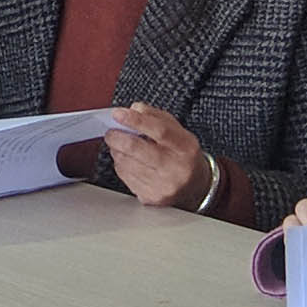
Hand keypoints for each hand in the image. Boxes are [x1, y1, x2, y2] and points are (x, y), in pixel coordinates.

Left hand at [99, 103, 213, 208]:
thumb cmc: (184, 156)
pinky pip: (125, 177)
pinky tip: (127, 161)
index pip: (159, 130)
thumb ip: (156, 117)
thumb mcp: (178, 132)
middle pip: (137, 148)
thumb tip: (135, 109)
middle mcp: (176, 168)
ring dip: (117, 151)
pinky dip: (121, 166)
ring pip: (127, 163)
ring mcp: (163, 185)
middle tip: (111, 132)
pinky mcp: (151, 197)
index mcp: (185, 147)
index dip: (135, 120)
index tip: (119, 114)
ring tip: (120, 146)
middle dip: (117, 137)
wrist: (195, 187)